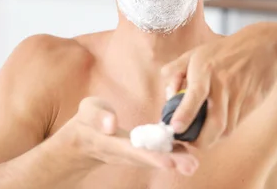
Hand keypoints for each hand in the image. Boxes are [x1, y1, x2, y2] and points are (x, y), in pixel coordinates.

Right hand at [55, 97, 198, 175]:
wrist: (83, 141)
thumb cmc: (86, 122)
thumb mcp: (86, 112)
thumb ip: (97, 115)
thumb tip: (111, 124)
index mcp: (110, 143)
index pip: (131, 150)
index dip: (149, 156)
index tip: (168, 162)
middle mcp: (124, 153)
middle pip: (148, 159)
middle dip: (170, 162)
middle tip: (191, 165)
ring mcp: (132, 155)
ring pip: (155, 158)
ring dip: (175, 161)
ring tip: (193, 164)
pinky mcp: (140, 151)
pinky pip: (157, 153)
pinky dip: (173, 154)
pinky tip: (190, 154)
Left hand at [161, 23, 276, 147]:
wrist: (264, 47)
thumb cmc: (224, 51)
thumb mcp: (195, 53)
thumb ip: (175, 72)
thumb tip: (169, 97)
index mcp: (205, 68)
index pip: (195, 94)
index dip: (185, 113)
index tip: (176, 128)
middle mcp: (223, 83)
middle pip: (215, 122)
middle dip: (200, 141)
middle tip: (189, 141)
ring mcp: (239, 94)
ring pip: (226, 128)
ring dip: (211, 138)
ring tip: (200, 135)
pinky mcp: (252, 102)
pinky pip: (236, 124)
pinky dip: (223, 130)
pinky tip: (216, 124)